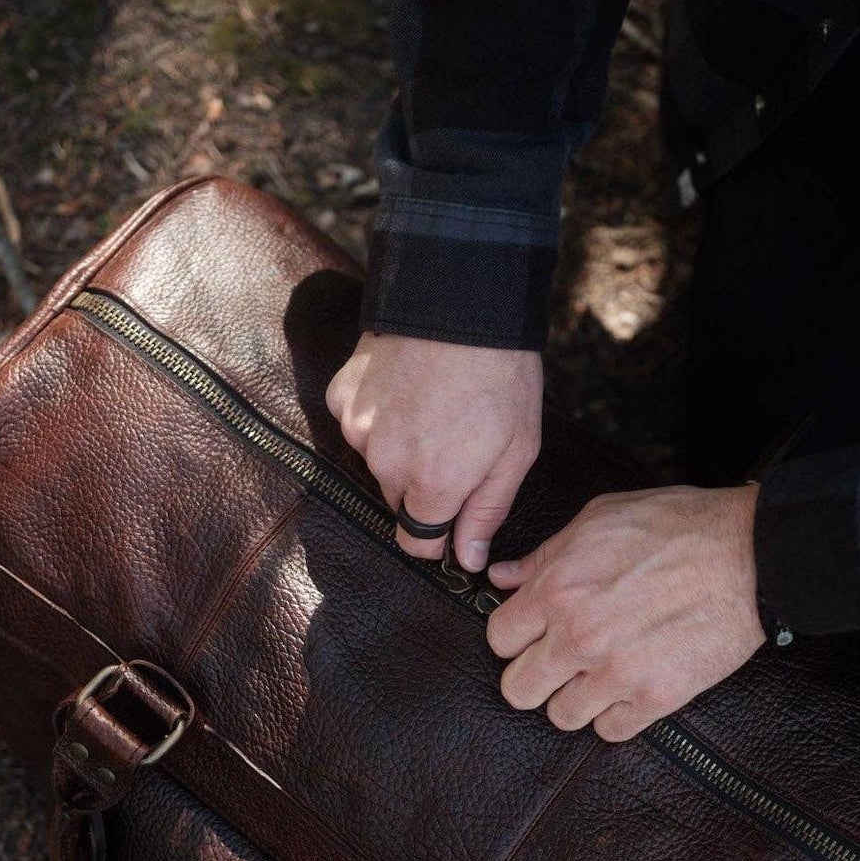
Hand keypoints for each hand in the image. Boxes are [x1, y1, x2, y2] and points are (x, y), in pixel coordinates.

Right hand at [326, 332, 541, 568]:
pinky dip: (378, 414)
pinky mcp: (341, 397)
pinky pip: (357, 424)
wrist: (461, 299)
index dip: (439, 534)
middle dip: (423, 485)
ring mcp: (357, 429)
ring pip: (377, 462)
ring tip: (433, 407)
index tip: (454, 513)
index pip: (418, 543)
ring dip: (399, 448)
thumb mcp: (517, 450)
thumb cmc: (503, 374)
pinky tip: (406, 387)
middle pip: (399, 500)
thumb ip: (488, 512)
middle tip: (454, 442)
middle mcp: (386, 464)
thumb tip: (467, 561)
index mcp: (433, 484)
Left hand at [485, 485, 765, 740]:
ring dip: (574, 697)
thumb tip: (501, 578)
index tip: (533, 633)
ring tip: (597, 674)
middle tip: (558, 661)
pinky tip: (628, 687)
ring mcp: (617, 672)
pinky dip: (615, 714)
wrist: (752, 555)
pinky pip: (609, 730)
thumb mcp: (600, 518)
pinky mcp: (656, 697)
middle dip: (534, 674)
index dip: (515, 635)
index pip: (499, 638)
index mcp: (558, 588)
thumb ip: (545, 555)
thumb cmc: (680, 526)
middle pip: (518, 688)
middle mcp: (579, 636)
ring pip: (560, 715)